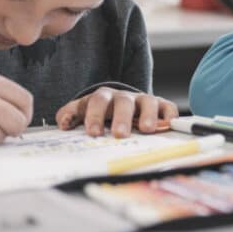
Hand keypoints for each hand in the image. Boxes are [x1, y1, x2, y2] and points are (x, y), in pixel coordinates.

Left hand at [55, 87, 178, 136]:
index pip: (97, 102)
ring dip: (148, 115)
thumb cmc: (101, 112)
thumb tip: (63, 124)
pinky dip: (169, 114)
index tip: (93, 133)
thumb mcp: (82, 111)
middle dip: (122, 118)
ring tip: (147, 130)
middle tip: (119, 134)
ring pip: (148, 102)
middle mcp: (124, 97)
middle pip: (123, 102)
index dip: (95, 116)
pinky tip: (169, 124)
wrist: (119, 104)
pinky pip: (167, 107)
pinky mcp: (160, 106)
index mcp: (103, 97)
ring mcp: (143, 100)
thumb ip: (69, 115)